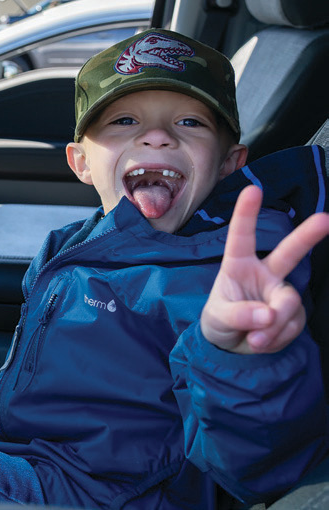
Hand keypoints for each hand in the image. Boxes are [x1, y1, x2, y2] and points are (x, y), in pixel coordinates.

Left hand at [201, 185, 328, 353]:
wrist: (231, 346)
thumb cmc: (219, 321)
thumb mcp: (218, 318)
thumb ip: (239, 315)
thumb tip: (269, 314)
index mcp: (238, 265)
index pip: (241, 237)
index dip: (246, 214)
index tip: (253, 189)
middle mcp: (264, 273)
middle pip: (289, 253)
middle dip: (308, 236)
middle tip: (326, 219)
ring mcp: (282, 292)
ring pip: (287, 305)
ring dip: (272, 327)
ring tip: (254, 339)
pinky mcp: (294, 314)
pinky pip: (292, 326)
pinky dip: (276, 338)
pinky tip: (263, 341)